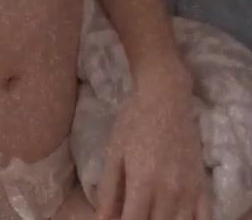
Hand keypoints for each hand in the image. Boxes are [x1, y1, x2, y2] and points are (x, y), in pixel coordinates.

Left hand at [95, 81, 212, 219]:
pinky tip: (177, 217)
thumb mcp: (114, 152)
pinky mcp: (202, 186)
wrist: (166, 98)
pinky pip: (204, 219)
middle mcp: (168, 191)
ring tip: (152, 213)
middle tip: (134, 211)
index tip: (119, 219)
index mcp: (142, 182)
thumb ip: (108, 190)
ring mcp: (189, 190)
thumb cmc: (134, 121)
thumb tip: (102, 219)